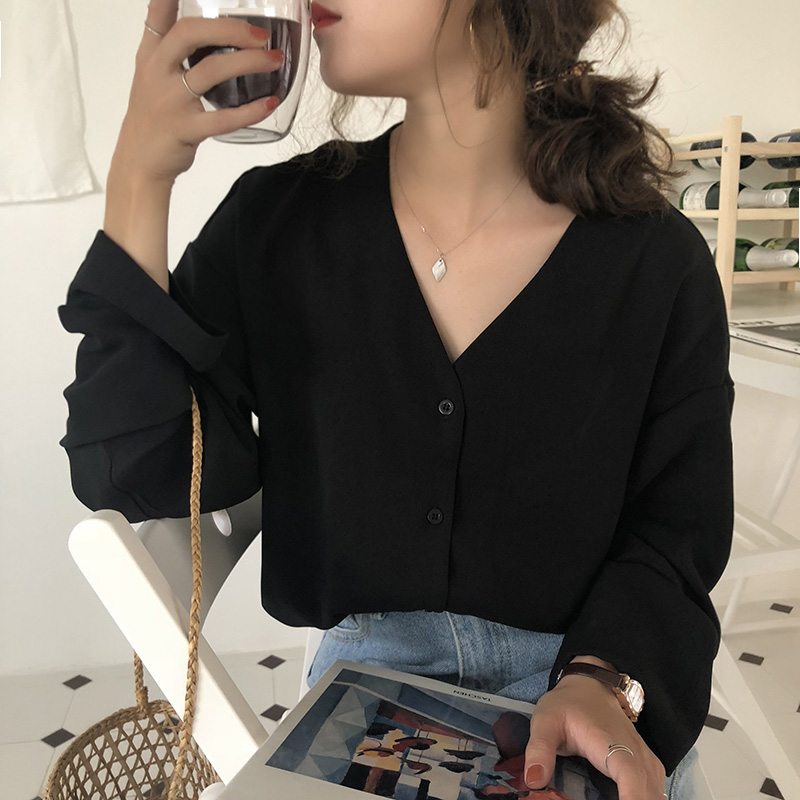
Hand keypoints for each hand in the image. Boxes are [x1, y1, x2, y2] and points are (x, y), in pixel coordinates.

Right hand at [112, 0, 283, 183]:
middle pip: (189, 34)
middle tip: (261, 35)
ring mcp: (170, 101)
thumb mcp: (151, 76)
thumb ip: (168, 48)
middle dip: (229, 29)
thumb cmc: (153, 117)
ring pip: (211, 71)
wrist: (138, 163)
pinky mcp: (184, 129)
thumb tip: (204, 26)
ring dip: (248, 63)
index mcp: (151, 55)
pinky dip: (250, 111)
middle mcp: (157, 72)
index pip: (158, 13)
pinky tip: (269, 103)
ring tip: (275, 61)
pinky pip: (223, 118)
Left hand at [524, 675, 666, 799]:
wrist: (591, 686)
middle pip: (649, 794)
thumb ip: (540, 749)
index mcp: (612, 745)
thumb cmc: (569, 704)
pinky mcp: (647, 768)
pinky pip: (654, 792)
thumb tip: (533, 780)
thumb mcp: (546, 720)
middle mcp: (637, 755)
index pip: (632, 780)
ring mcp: (646, 762)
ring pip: (655, 794)